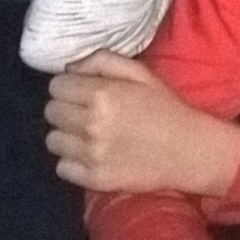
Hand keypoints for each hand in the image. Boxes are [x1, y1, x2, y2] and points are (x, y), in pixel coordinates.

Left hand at [46, 51, 239, 195]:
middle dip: (64, 108)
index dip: (67, 86)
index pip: (56, 86)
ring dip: (66, 135)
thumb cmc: (165, 107)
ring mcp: (91, 154)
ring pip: (52, 140)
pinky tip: (90, 155)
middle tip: (84, 112)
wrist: (189, 151)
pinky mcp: (94, 179)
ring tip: (86, 135)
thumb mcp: (140, 73)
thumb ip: (102, 61)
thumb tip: (69, 69)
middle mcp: (91, 124)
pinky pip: (61, 167)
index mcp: (102, 94)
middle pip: (51, 112)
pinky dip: (72, 161)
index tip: (80, 91)